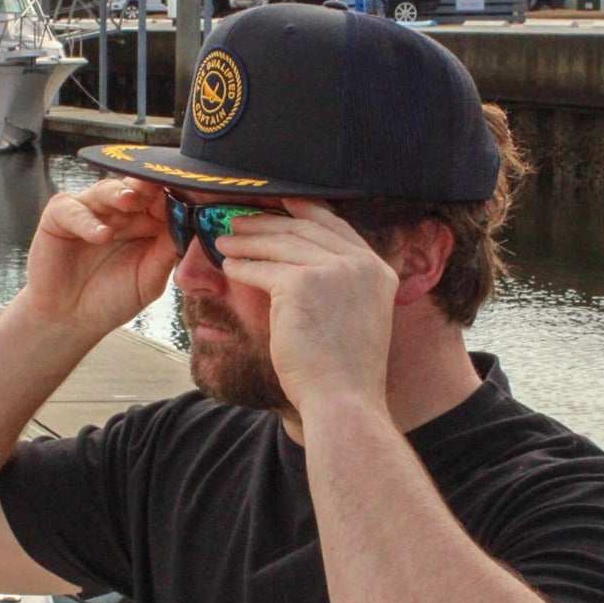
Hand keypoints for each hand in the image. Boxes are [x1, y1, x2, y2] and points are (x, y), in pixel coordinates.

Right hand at [22, 177, 176, 336]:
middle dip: (147, 186)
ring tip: (129, 200)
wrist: (71, 320)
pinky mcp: (59, 216)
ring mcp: (89, 209)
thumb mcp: (148, 279)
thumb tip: (191, 227)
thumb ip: (166, 253)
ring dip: (118, 194)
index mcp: (146, 221)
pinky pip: (72, 209)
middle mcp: (119, 210)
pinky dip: (87, 220)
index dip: (174, 194)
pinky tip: (101, 235)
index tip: (189, 192)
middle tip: (157, 186)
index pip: (163, 199)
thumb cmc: (112, 298)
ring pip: (105, 191)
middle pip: (136, 188)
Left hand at [217, 201, 398, 414]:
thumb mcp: (358, 317)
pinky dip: (242, 266)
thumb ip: (343, 287)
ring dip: (248, 240)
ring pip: (280, 245)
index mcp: (379, 271)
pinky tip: (229, 267)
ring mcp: (333, 272)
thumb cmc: (344, 371)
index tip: (283, 202)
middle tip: (240, 220)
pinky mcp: (302, 285)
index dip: (306, 211)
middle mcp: (360, 265)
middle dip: (268, 222)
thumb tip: (302, 266)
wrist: (343, 399)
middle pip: (305, 230)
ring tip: (225, 240)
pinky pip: (263, 269)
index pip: (337, 227)